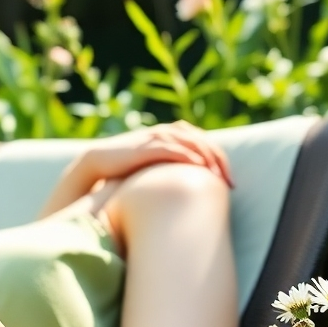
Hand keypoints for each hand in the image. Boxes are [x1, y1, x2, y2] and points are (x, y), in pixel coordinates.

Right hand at [63, 122, 233, 199]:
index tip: (228, 182)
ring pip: (192, 142)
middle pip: (204, 142)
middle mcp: (166, 133)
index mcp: (170, 136)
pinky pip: (174, 148)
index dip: (220, 161)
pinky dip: (189, 156)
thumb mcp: (153, 169)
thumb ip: (170, 173)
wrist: (98, 163)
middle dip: (219, 161)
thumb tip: (187, 193)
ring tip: (218, 176)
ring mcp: (157, 138)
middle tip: (230, 182)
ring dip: (208, 158)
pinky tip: (199, 168)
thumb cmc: (125, 170)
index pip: (205, 144)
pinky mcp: (147, 146)